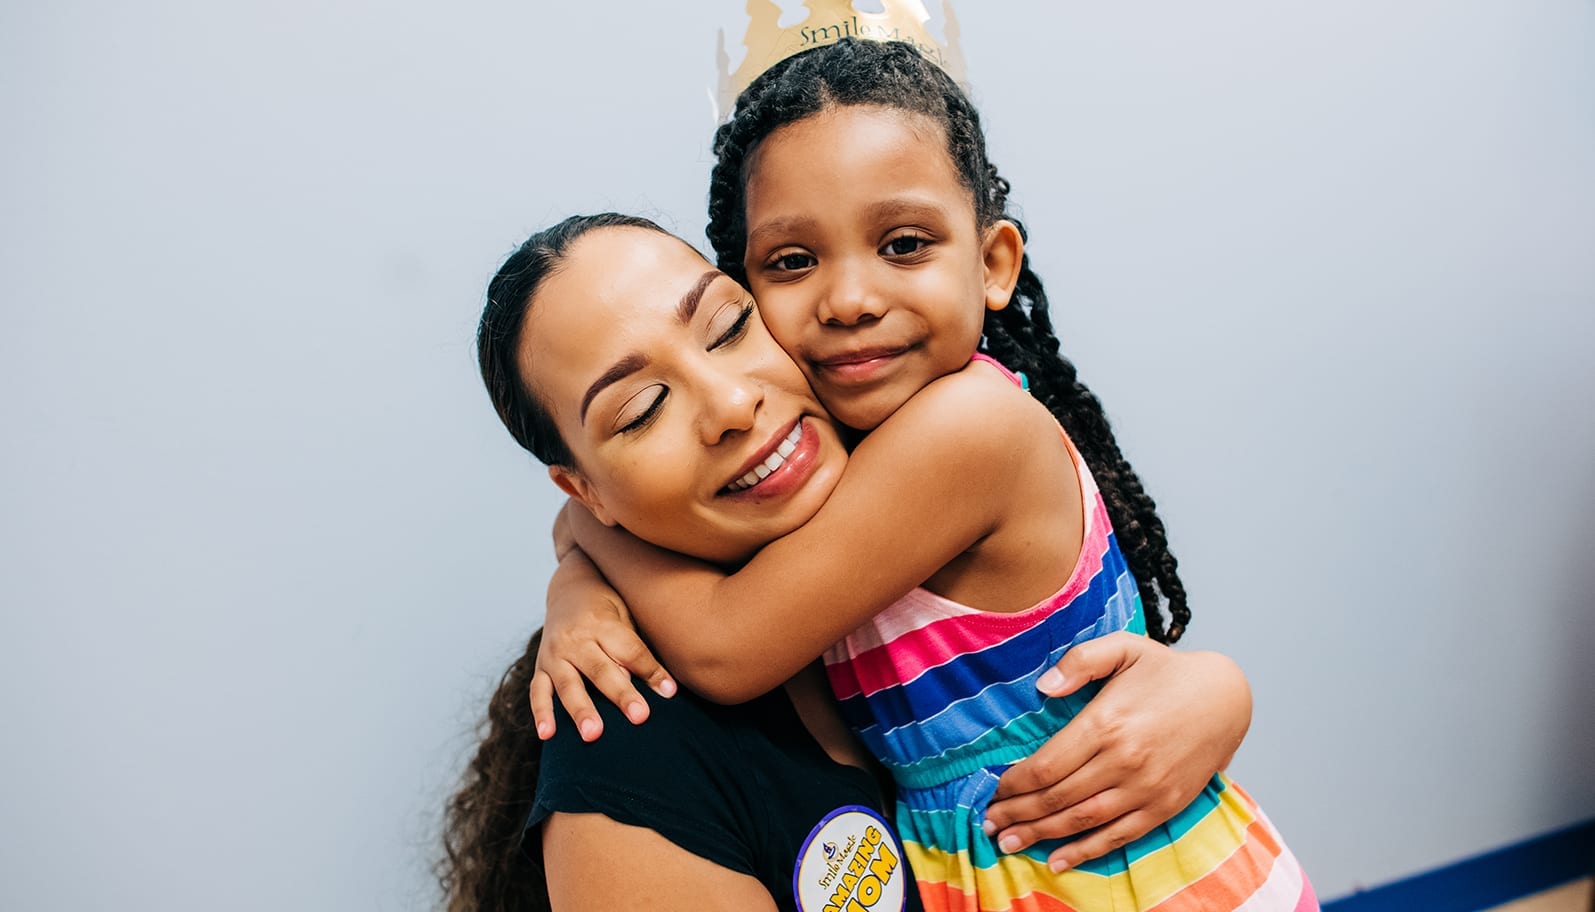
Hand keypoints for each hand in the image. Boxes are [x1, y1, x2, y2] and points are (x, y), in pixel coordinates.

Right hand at [532, 548, 675, 741]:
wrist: (568, 588)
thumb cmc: (608, 607)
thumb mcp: (625, 615)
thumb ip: (634, 649)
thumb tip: (655, 687)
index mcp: (601, 623)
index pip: (630, 650)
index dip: (651, 670)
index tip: (669, 691)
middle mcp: (575, 638)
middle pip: (601, 669)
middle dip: (621, 694)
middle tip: (640, 717)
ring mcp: (554, 653)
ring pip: (568, 684)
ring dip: (581, 710)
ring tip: (592, 735)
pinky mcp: (540, 666)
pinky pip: (538, 691)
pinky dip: (542, 714)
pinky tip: (547, 735)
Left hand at [982, 634, 1250, 870]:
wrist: (1225, 698)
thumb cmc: (1167, 670)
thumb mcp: (1123, 647)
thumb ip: (1080, 661)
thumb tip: (1042, 688)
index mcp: (1107, 723)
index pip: (1047, 765)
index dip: (1015, 783)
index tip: (994, 789)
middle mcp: (1125, 761)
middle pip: (1057, 797)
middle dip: (1018, 813)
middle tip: (988, 824)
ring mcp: (1146, 788)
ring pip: (1082, 820)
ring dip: (1041, 835)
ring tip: (1008, 842)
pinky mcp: (1164, 806)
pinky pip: (1118, 836)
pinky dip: (1085, 851)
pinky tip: (1057, 860)